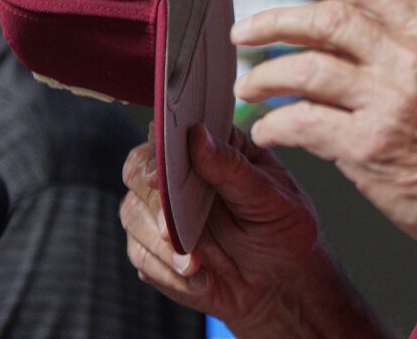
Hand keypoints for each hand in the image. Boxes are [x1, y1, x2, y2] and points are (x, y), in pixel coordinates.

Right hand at [119, 123, 324, 327]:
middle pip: (137, 171)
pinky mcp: (157, 249)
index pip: (171, 134)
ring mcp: (165, 213)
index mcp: (213, 149)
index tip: (159, 174)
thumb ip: (232, 167)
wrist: (281, 281)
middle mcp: (182, 176)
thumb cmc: (283, 228)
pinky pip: (142, 256)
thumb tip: (198, 136)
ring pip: (133, 215)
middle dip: (151, 201)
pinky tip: (201, 279)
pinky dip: (168, 272)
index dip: (159, 149)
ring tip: (196, 263)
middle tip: (170, 229)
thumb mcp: (270, 196)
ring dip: (160, 245)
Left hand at [231, 0, 416, 284]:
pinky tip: (266, 130)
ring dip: (264, 75)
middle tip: (245, 32)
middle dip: (274, 20)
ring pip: (304, 68)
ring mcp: (390, 102)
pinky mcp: (368, 147)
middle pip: (327, 19)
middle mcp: (413, 60)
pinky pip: (301, 123)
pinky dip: (274, 124)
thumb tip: (361, 39)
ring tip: (248, 86)